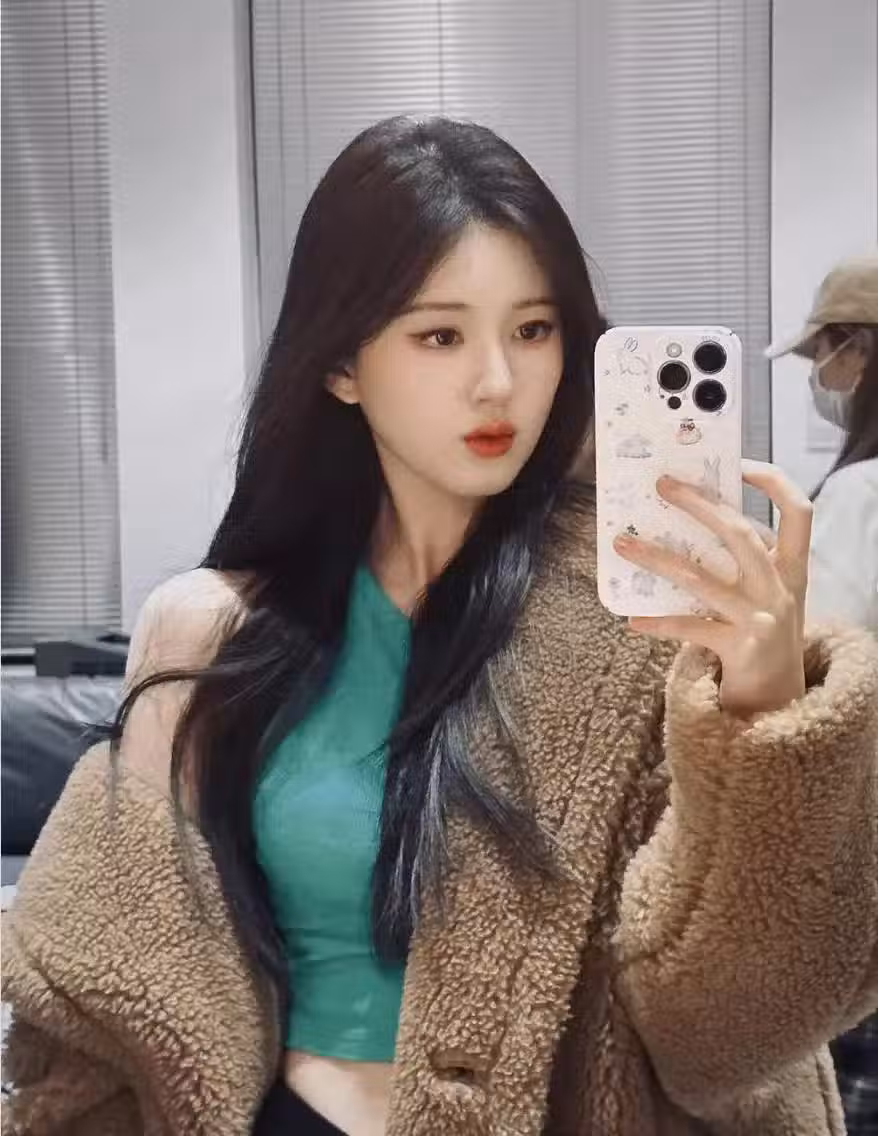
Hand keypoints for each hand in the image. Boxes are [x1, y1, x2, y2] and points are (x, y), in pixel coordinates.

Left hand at [614, 460, 811, 714]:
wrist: (776, 701)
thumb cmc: (759, 635)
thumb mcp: (764, 595)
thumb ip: (740, 563)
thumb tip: (679, 524)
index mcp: (792, 569)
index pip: (798, 512)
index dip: (773, 483)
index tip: (738, 464)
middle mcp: (782, 589)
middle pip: (740, 533)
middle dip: (700, 504)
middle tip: (661, 485)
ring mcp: (761, 618)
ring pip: (700, 578)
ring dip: (657, 558)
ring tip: (623, 543)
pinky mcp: (739, 647)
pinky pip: (689, 627)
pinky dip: (658, 621)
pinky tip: (633, 618)